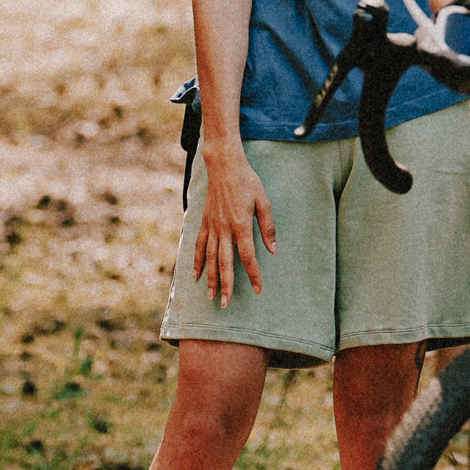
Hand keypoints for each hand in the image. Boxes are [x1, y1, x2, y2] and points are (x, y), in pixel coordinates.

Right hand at [193, 146, 276, 305]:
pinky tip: (196, 275)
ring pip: (210, 258)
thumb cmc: (247, 181)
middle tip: (226, 304)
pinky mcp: (205, 222)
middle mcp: (224, 229)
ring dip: (211, 278)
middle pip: (225, 263)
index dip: (254, 275)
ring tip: (211, 296)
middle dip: (226, 285)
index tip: (258, 289)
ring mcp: (212, 226)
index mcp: (241, 225)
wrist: (224, 165)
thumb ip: (268, 226)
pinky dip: (197, 261)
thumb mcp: (264, 201)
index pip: (248, 257)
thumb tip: (273, 250)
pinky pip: (200, 245)